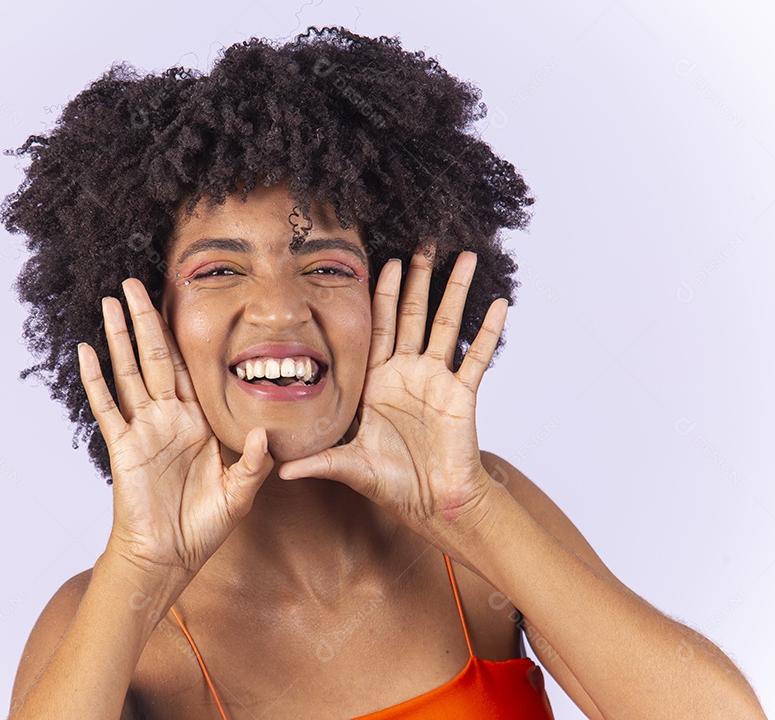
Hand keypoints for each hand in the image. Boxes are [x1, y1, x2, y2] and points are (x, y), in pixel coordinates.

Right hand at [78, 279, 274, 578]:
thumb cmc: (202, 526)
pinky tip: (87, 351)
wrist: (169, 557)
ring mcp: (143, 430)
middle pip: (155, 358)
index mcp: (198, 423)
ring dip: (119, 338)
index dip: (183, 334)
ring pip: (130, 373)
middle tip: (134, 283)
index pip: (190, 368)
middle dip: (145, 320)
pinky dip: (97, 379)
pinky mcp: (123, 448)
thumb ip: (254, 463)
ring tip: (109, 301)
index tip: (178, 300)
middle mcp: (168, 419)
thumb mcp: (239, 493)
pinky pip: (108, 408)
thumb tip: (266, 433)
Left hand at [279, 250, 506, 546]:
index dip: (381, 296)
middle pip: (412, 315)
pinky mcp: (461, 394)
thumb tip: (276, 471)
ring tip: (466, 255)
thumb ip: (317, 463)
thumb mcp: (349, 467)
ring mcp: (436, 380)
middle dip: (416, 279)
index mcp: (378, 382)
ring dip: (456, 290)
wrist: (432, 504)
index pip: (377, 328)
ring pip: (447, 324)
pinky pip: (476, 357)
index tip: (384, 263)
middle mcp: (407, 373)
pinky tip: (498, 304)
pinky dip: (488, 331)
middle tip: (422, 242)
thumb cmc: (392, 484)